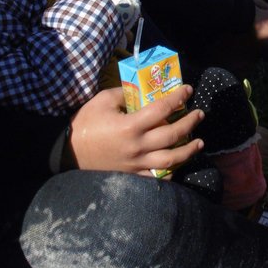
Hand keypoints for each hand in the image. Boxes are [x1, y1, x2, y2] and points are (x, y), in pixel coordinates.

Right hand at [65, 86, 204, 173]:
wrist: (67, 152)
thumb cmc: (84, 123)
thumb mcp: (103, 100)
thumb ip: (125, 93)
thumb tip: (143, 91)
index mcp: (130, 126)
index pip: (162, 109)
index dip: (178, 98)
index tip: (188, 90)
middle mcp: (137, 146)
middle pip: (172, 135)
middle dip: (190, 123)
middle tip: (200, 114)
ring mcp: (136, 164)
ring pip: (170, 160)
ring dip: (188, 150)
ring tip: (200, 142)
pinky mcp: (131, 175)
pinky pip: (156, 177)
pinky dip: (171, 172)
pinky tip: (179, 164)